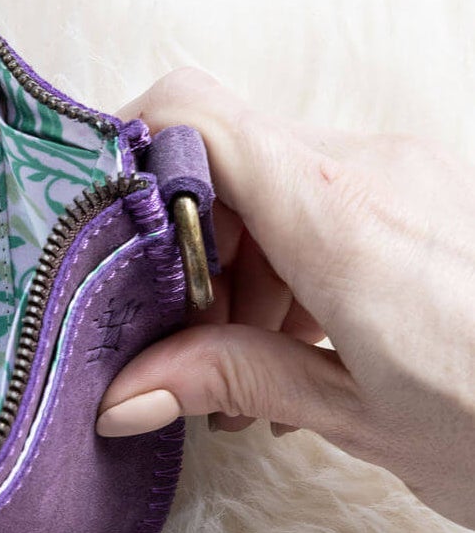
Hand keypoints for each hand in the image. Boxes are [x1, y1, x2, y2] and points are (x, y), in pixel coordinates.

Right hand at [95, 68, 474, 527]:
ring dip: (240, 264)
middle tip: (184, 346)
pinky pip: (331, 201)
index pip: (192, 113)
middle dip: (183, 247)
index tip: (96, 240)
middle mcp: (375, 170)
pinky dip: (295, 263)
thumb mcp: (362, 419)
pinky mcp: (436, 195)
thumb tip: (122, 391)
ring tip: (255, 366)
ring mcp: (413, 175)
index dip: (122, 154)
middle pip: (223, 158)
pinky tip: (312, 346)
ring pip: (275, 184)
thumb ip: (234, 380)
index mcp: (340, 218)